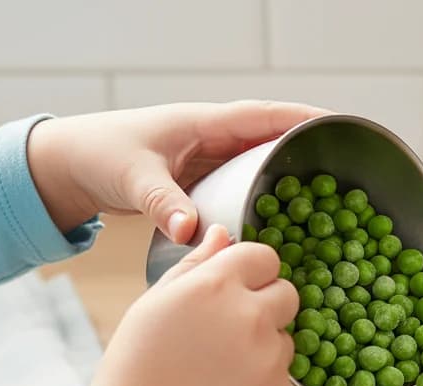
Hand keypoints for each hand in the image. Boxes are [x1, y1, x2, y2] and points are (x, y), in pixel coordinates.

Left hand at [27, 101, 324, 240]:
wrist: (73, 165)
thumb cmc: (100, 156)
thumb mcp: (132, 177)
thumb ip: (162, 203)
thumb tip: (192, 231)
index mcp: (203, 123)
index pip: (263, 116)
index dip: (300, 120)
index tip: (338, 126)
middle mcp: (212, 137)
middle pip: (272, 139)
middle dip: (309, 150)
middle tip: (350, 171)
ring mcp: (210, 159)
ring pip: (263, 164)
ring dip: (294, 178)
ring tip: (331, 203)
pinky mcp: (205, 182)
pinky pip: (247, 187)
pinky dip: (270, 199)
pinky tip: (288, 225)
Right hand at [61, 226, 297, 385]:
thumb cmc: (139, 366)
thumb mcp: (157, 301)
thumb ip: (197, 264)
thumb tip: (223, 234)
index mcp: (218, 285)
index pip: (265, 257)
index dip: (254, 272)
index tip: (242, 287)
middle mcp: (251, 317)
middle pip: (288, 295)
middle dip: (267, 306)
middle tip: (231, 331)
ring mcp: (269, 359)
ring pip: (286, 340)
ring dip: (266, 348)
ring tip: (222, 368)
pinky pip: (283, 380)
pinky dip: (263, 385)